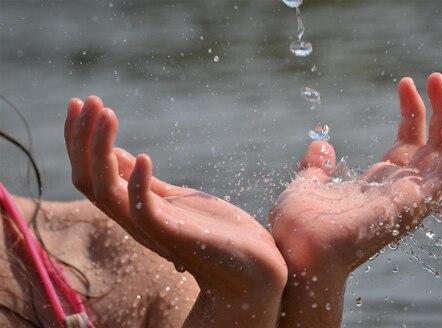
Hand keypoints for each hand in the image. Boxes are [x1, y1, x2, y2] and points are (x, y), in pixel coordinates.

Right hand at [64, 97, 285, 325]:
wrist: (250, 268)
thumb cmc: (214, 233)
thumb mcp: (174, 199)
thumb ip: (144, 183)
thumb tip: (116, 154)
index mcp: (131, 210)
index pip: (89, 174)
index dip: (80, 140)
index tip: (82, 104)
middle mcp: (133, 220)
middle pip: (87, 180)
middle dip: (82, 138)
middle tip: (87, 100)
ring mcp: (151, 228)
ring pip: (105, 191)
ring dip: (100, 149)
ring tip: (108, 113)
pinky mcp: (174, 235)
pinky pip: (143, 212)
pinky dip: (138, 184)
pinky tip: (144, 156)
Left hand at [269, 73, 441, 325]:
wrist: (295, 250)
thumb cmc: (298, 228)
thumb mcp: (307, 186)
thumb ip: (317, 167)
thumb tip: (321, 145)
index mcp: (380, 186)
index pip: (410, 143)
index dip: (413, 112)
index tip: (405, 82)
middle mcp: (400, 192)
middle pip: (435, 147)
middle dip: (440, 111)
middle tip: (439, 78)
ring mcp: (409, 200)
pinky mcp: (413, 206)